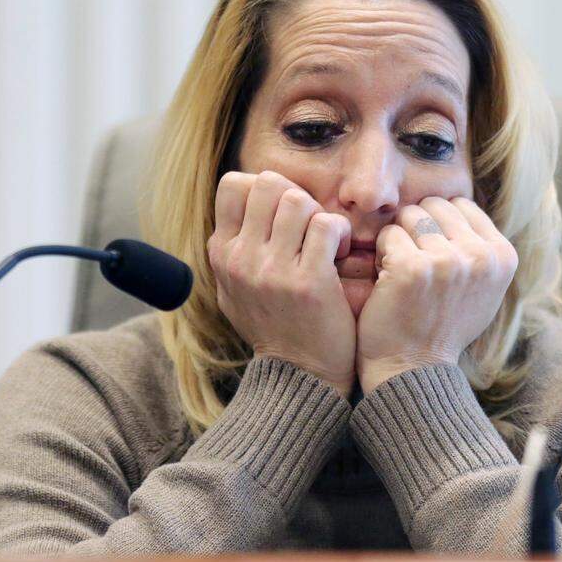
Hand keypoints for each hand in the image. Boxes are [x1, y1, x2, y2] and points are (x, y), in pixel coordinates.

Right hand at [207, 170, 355, 396]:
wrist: (299, 377)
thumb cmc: (274, 329)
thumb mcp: (234, 291)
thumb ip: (235, 249)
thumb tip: (243, 204)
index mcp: (222, 254)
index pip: (233, 184)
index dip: (265, 187)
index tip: (283, 213)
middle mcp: (241, 258)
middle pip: (268, 183)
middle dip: (296, 195)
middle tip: (309, 223)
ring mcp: (272, 269)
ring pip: (298, 200)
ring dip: (319, 215)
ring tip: (326, 241)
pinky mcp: (308, 280)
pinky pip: (326, 224)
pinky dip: (339, 232)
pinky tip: (340, 254)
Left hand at [356, 196, 517, 391]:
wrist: (414, 368)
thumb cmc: (444, 326)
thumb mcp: (483, 290)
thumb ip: (481, 249)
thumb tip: (461, 206)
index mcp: (503, 257)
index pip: (461, 205)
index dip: (439, 225)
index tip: (435, 255)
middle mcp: (481, 256)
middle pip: (434, 205)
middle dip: (418, 227)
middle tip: (415, 262)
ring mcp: (448, 261)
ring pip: (410, 216)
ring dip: (399, 238)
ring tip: (403, 270)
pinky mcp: (413, 268)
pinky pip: (389, 235)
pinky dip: (382, 254)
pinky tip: (388, 280)